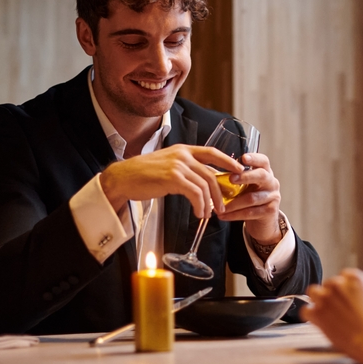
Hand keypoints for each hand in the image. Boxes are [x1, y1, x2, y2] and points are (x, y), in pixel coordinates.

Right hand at [99, 145, 243, 218]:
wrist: (123, 178)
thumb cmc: (144, 175)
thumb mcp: (169, 166)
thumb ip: (186, 169)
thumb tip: (204, 180)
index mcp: (183, 149)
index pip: (212, 152)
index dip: (228, 161)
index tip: (239, 170)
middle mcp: (182, 154)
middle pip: (211, 173)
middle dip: (220, 192)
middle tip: (222, 206)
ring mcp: (177, 165)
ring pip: (204, 185)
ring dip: (209, 202)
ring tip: (207, 214)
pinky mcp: (172, 178)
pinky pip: (195, 193)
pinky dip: (200, 205)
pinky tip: (198, 212)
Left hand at [216, 152, 282, 242]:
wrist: (262, 221)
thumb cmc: (250, 198)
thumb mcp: (245, 186)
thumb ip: (235, 178)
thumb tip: (211, 175)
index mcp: (265, 172)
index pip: (263, 161)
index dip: (254, 158)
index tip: (243, 158)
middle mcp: (271, 182)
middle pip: (261, 176)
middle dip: (245, 176)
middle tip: (231, 179)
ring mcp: (273, 197)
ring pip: (252, 198)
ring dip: (233, 203)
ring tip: (219, 206)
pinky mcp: (270, 211)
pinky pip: (250, 212)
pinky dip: (234, 215)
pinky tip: (224, 216)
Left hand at [301, 269, 362, 363]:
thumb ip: (356, 292)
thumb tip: (346, 297)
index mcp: (354, 277)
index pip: (342, 276)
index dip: (342, 289)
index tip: (345, 299)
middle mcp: (338, 283)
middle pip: (327, 284)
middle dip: (331, 296)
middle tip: (338, 310)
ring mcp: (325, 296)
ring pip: (313, 292)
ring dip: (318, 302)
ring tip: (328, 315)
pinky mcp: (317, 312)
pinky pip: (305, 310)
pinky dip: (311, 316)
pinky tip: (320, 323)